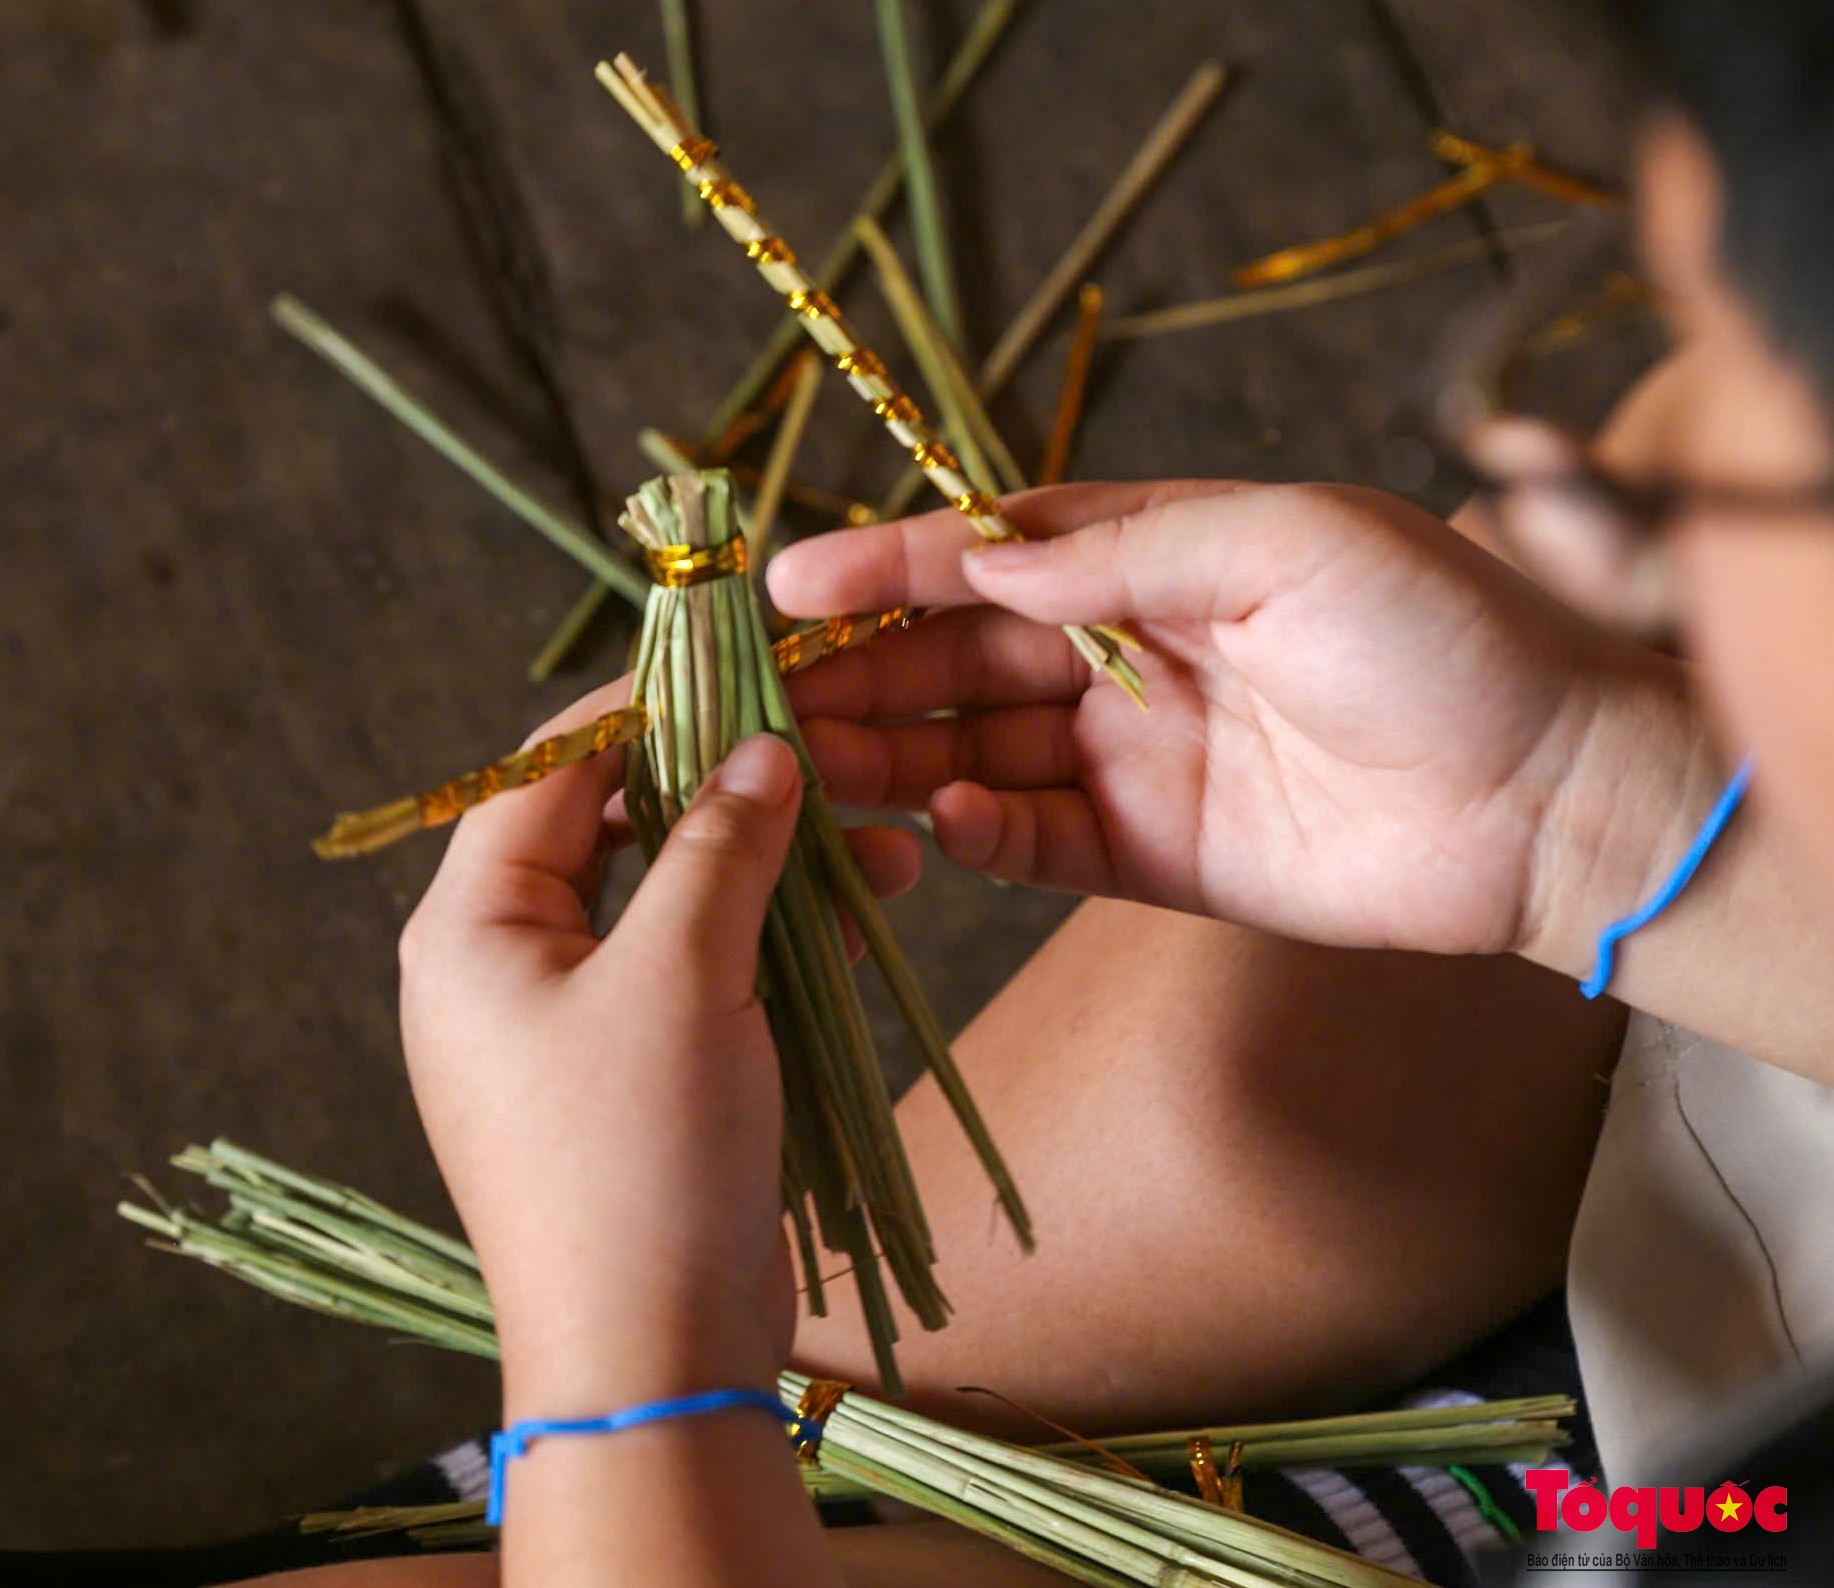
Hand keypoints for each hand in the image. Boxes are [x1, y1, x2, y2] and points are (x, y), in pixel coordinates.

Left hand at [398, 685, 916, 1418]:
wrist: (652, 1356)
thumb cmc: (638, 1154)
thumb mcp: (682, 976)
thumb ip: (719, 843)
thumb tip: (760, 746)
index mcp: (469, 927)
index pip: (549, 769)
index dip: (645, 708)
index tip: (743, 664)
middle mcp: (503, 966)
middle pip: (614, 827)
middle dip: (725, 789)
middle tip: (827, 750)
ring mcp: (567, 1026)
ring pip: (669, 902)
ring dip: (766, 867)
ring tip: (876, 841)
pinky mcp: (631, 1076)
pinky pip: (695, 974)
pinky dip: (767, 941)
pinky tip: (854, 914)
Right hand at [769, 480, 1693, 958]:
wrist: (1551, 798)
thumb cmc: (1443, 639)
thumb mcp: (1295, 544)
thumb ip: (1131, 551)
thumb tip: (985, 566)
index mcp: (1164, 559)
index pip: (995, 555)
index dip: (891, 564)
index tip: (793, 584)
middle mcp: (1135, 654)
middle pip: (963, 659)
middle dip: (867, 672)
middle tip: (776, 698)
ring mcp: (1138, 759)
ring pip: (978, 752)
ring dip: (894, 757)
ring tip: (816, 768)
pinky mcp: (1152, 858)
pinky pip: (1036, 844)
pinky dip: (980, 835)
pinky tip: (946, 825)